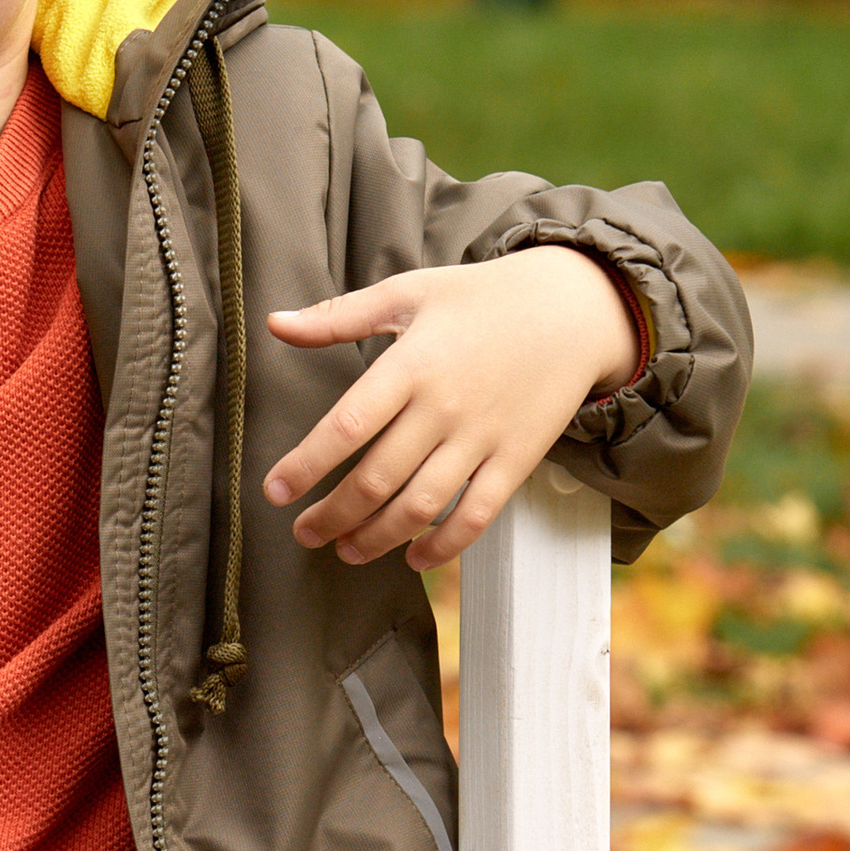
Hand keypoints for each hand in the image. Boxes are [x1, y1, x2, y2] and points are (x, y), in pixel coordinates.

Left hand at [261, 247, 638, 570]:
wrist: (574, 309)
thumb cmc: (481, 298)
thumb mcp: (408, 292)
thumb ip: (338, 317)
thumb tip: (275, 323)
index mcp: (412, 364)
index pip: (348, 425)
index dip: (306, 464)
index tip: (275, 492)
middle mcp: (445, 406)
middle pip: (377, 479)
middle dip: (331, 515)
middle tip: (303, 531)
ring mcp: (483, 438)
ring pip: (420, 506)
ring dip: (375, 538)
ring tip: (344, 550)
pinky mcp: (516, 460)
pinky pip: (476, 516)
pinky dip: (442, 546)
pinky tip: (412, 557)